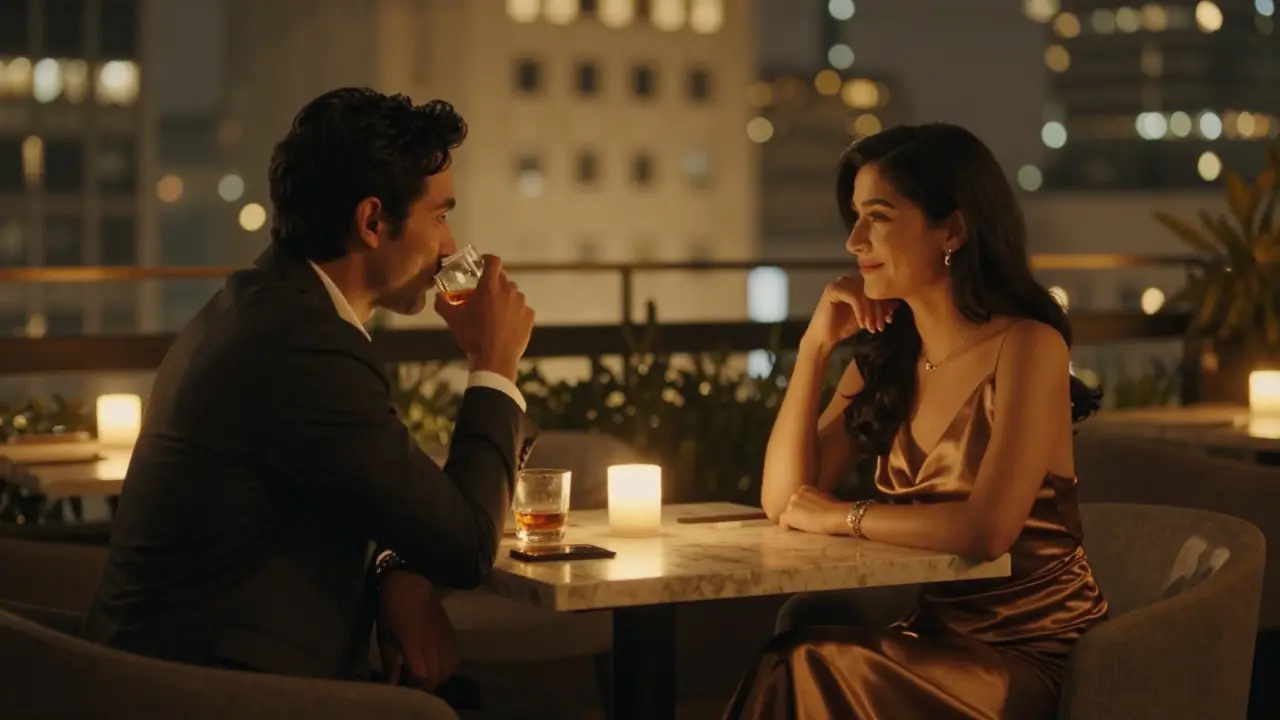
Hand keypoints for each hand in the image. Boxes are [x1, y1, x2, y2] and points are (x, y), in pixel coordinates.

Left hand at [377, 570, 459, 692]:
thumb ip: (389, 663)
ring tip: (426, 674)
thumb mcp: (384, 637)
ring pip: (448, 669)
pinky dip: (448, 667)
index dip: (414, 687)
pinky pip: (455, 658)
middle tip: (413, 683)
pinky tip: (437, 664)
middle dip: (425, 686)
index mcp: (413, 645)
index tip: (403, 687)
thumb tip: (392, 684)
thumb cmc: (392, 609)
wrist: (411, 583)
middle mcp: (433, 645)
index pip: (422, 676)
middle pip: (437, 676)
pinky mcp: (451, 634)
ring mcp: (444, 639)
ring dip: (438, 678)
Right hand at [435, 255, 534, 380]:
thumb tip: (438, 296)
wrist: (494, 360)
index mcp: (489, 286)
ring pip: (513, 294)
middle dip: (493, 284)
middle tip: (483, 296)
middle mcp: (508, 290)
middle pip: (502, 278)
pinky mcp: (529, 316)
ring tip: (494, 314)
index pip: (493, 261)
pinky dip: (514, 312)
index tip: (483, 264)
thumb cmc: (472, 337)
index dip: (487, 260)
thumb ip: (442, 303)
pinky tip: (505, 324)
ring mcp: (521, 303)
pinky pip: (521, 308)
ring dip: (504, 299)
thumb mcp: (452, 320)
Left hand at [779, 485, 851, 535]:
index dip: (802, 511)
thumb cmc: (837, 509)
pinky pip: (783, 524)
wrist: (836, 515)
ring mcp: (790, 504)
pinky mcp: (787, 515)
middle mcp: (795, 494)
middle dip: (797, 516)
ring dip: (793, 523)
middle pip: (791, 508)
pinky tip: (797, 534)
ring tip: (803, 530)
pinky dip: (788, 530)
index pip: (798, 502)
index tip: (809, 518)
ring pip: (787, 516)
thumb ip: (816, 502)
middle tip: (806, 525)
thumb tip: (816, 510)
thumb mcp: (825, 500)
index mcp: (804, 489)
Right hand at [802, 275, 897, 350]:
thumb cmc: (844, 327)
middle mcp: (848, 279)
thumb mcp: (867, 317)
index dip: (884, 303)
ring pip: (864, 293)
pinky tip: (862, 324)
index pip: (877, 288)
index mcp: (857, 283)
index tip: (889, 319)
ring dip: (870, 313)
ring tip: (872, 328)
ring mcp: (839, 282)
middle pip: (872, 289)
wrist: (824, 338)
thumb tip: (896, 303)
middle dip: (879, 310)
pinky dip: (860, 312)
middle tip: (881, 327)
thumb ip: (879, 309)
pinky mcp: (833, 289)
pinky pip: (853, 297)